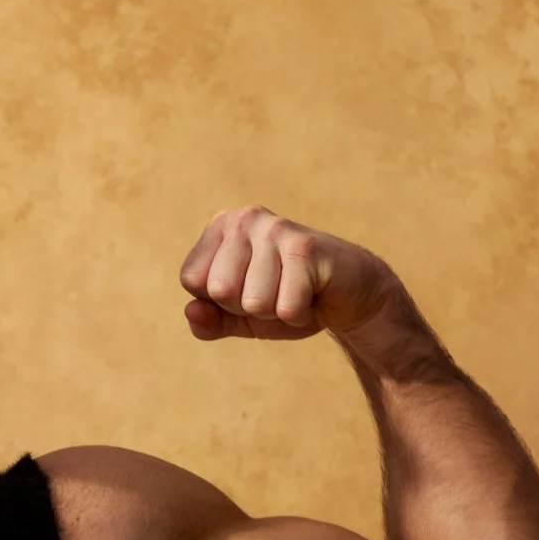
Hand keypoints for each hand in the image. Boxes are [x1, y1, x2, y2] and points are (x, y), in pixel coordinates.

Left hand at [179, 204, 399, 340]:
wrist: (348, 295)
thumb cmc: (285, 300)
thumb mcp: (238, 318)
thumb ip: (208, 321)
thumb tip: (191, 311)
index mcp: (221, 227)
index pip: (191, 281)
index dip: (219, 301)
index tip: (248, 289)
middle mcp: (244, 218)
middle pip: (219, 290)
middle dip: (247, 307)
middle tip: (275, 291)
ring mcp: (275, 228)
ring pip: (252, 302)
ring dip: (276, 311)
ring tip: (294, 290)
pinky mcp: (305, 247)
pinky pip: (284, 307)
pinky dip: (298, 314)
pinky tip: (312, 294)